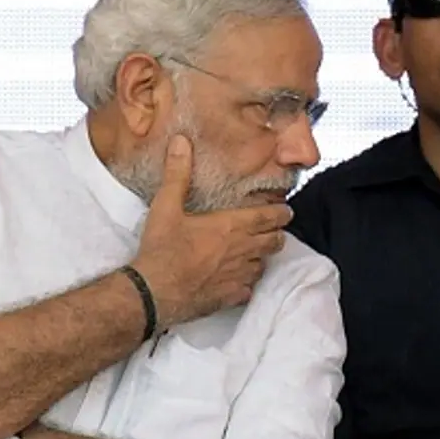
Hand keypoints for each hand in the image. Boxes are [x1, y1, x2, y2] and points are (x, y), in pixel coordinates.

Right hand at [131, 135, 292, 324]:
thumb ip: (177, 174)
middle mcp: (242, 250)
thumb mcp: (166, 206)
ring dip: (262, 258)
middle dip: (276, 234)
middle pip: (274, 242)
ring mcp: (239, 275)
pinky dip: (246, 284)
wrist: (154, 291)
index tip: (285, 211)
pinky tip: (238, 281)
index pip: (269, 217)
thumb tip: (181, 142)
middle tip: (273, 230)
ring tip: (255, 252)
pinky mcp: (231, 296)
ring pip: (263, 265)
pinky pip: (248, 289)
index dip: (282, 213)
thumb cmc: (162, 249)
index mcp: (232, 226)